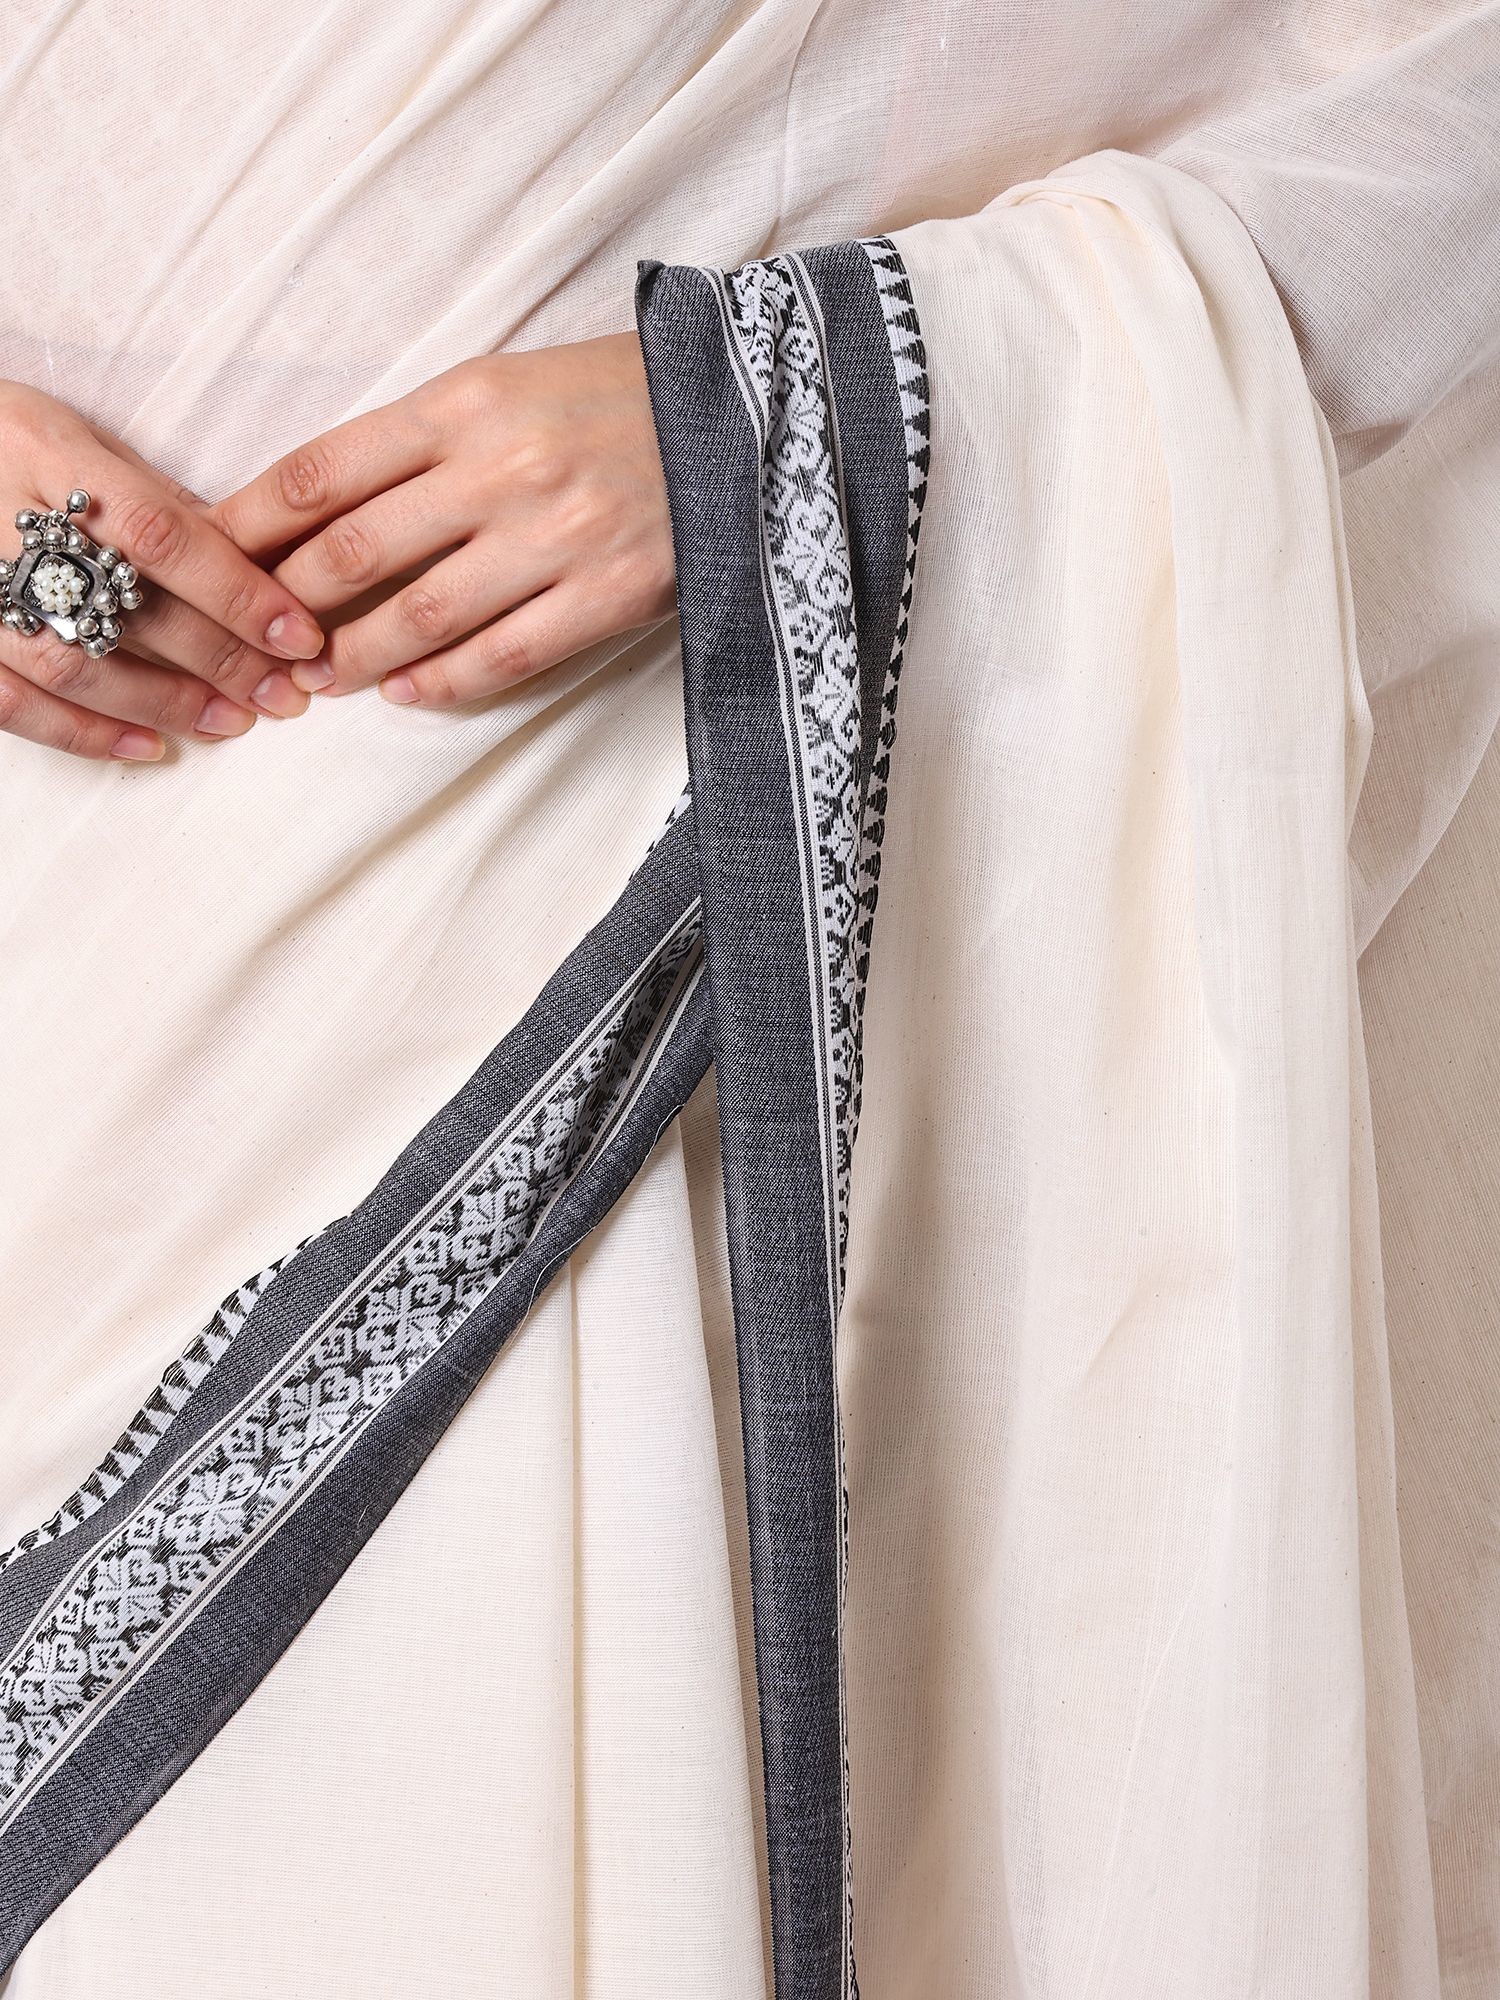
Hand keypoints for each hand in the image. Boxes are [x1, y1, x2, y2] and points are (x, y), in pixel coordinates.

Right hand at [0, 383, 325, 760]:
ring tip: (232, 721)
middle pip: (128, 605)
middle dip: (220, 658)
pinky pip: (14, 702)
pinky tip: (147, 747)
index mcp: (47, 456)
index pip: (161, 534)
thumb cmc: (0, 436)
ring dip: (165, 702)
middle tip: (283, 695)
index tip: (299, 635)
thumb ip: (152, 497)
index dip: (237, 591)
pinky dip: (84, 733)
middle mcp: (4, 523)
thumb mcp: (73, 434)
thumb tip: (247, 553)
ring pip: (75, 663)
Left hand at [209, 333, 675, 707]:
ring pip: (419, 616)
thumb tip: (322, 509)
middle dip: (289, 604)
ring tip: (319, 679)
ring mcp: (555, 537)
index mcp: (465, 402)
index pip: (325, 470)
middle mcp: (502, 469)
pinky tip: (407, 692)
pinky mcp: (606, 595)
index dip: (253, 522)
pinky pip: (501, 656)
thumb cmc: (611, 399)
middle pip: (354, 551)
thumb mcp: (506, 385)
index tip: (211, 556)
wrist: (746, 416)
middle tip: (256, 639)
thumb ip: (420, 441)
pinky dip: (441, 682)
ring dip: (354, 658)